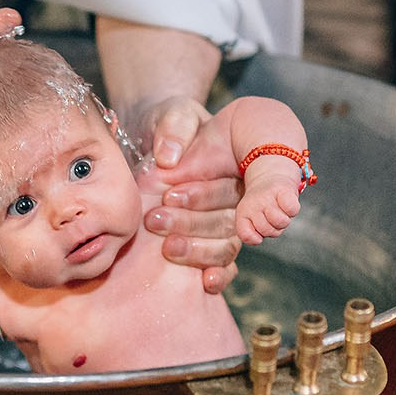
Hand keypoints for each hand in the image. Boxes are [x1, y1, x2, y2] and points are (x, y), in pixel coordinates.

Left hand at [133, 97, 243, 295]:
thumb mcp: (173, 112)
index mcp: (238, 167)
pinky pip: (226, 264)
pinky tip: (205, 282)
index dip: (204, 196)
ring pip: (227, 245)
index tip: (169, 194)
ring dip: (198, 250)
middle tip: (157, 219)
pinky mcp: (210, 240)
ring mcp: (227, 221)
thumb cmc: (170, 123)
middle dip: (192, 223)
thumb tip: (170, 157)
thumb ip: (175, 126)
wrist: (156, 137)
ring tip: (167, 247)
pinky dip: (219, 275)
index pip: (233, 189)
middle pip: (228, 221)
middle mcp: (239, 197)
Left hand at [236, 163, 302, 244]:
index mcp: (243, 212)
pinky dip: (292, 210)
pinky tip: (287, 204)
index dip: (257, 237)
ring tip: (280, 211)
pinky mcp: (283, 189)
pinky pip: (291, 209)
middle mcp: (253, 204)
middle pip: (268, 231)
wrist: (271, 175)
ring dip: (285, 220)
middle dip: (274, 228)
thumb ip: (249, 233)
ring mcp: (268, 196)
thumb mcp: (250, 218)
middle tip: (272, 217)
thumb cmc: (262, 203)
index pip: (247, 235)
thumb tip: (256, 240)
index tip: (259, 228)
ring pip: (281, 222)